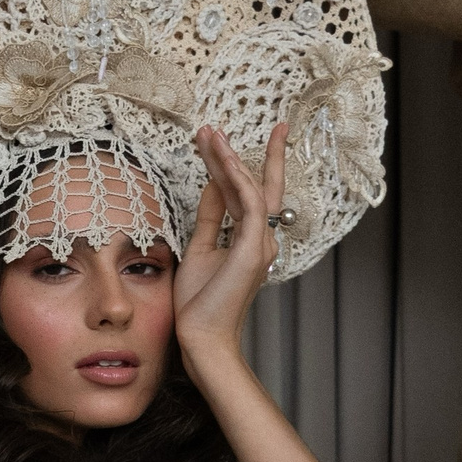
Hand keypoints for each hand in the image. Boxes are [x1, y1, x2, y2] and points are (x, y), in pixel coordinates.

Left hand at [174, 121, 288, 369]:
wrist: (200, 336)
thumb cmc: (200, 302)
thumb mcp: (200, 248)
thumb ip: (210, 217)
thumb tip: (212, 186)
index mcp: (250, 240)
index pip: (246, 193)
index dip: (235, 164)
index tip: (219, 139)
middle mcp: (261, 239)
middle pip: (252, 184)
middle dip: (235, 152)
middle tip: (215, 125)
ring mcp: (261, 243)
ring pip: (249, 187)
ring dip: (229, 158)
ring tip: (209, 133)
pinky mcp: (254, 248)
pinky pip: (250, 202)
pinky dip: (237, 178)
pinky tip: (222, 158)